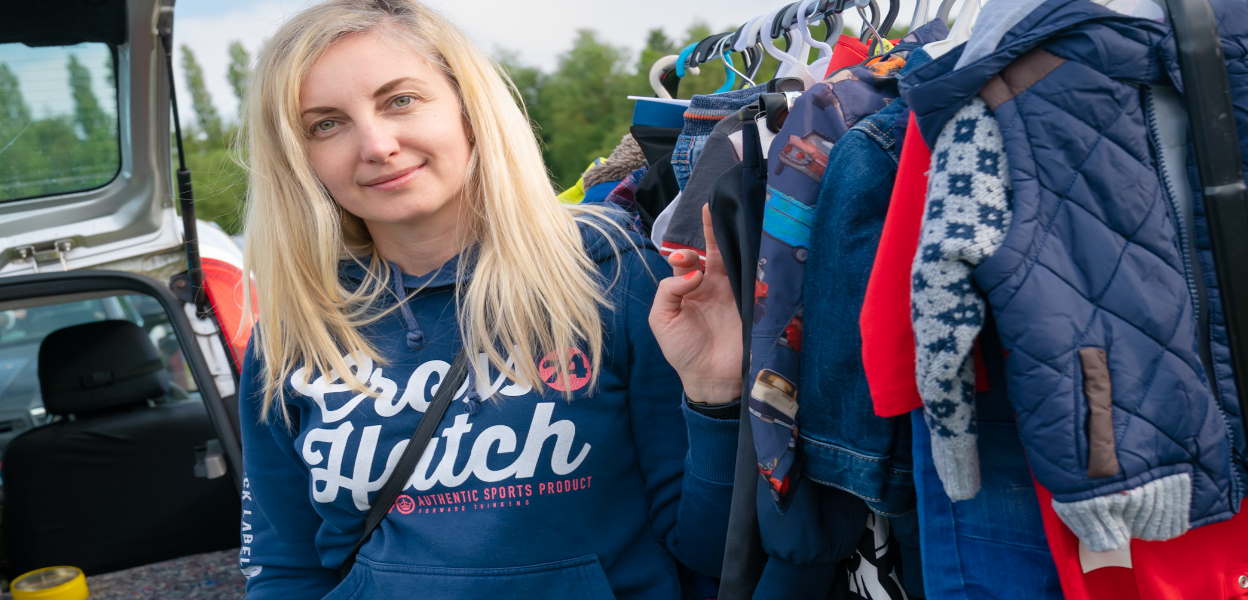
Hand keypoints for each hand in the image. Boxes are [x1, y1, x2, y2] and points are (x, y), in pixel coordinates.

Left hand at [648, 204, 742, 404]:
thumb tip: (694, 272)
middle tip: (706, 221)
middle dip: (708, 232)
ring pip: (730, 256)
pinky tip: (745, 236)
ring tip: (725, 213)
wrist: (711, 376)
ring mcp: (731, 290)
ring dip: (728, 237)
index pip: (683, 260)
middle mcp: (709, 285)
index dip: (682, 253)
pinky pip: (749, 273)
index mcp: (685, 288)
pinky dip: (748, 255)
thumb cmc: (682, 349)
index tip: (679, 261)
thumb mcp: (661, 319)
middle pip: (709, 251)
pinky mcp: (749, 298)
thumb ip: (668, 291)